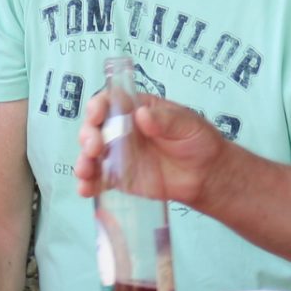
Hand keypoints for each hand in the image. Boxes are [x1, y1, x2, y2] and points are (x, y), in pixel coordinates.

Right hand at [72, 87, 230, 205]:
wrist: (207, 175)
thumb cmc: (198, 141)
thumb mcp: (188, 124)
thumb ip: (166, 120)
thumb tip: (141, 115)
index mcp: (135, 109)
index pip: (109, 101)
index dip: (97, 106)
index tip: (96, 115)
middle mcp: (121, 129)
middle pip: (94, 127)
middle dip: (87, 135)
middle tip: (94, 148)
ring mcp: (118, 154)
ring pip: (91, 154)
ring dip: (83, 160)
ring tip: (85, 172)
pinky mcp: (119, 177)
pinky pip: (99, 179)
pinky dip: (88, 184)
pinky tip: (85, 190)